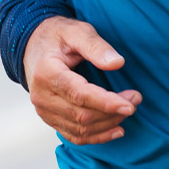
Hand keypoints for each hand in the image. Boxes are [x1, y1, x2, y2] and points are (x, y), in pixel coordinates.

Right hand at [23, 16, 141, 144]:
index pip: (79, 94)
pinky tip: (116, 130)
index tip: (130, 104)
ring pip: (79, 128)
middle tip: (136, 99)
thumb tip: (118, 63)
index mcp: (47, 73)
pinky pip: (73, 135)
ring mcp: (44, 110)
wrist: (32, 46)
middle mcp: (42, 96)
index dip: (106, 102)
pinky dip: (96, 137)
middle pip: (81, 115)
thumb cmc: (58, 37)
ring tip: (130, 110)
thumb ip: (96, 46)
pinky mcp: (50, 118)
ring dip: (108, 124)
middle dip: (112, 112)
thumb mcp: (77, 31)